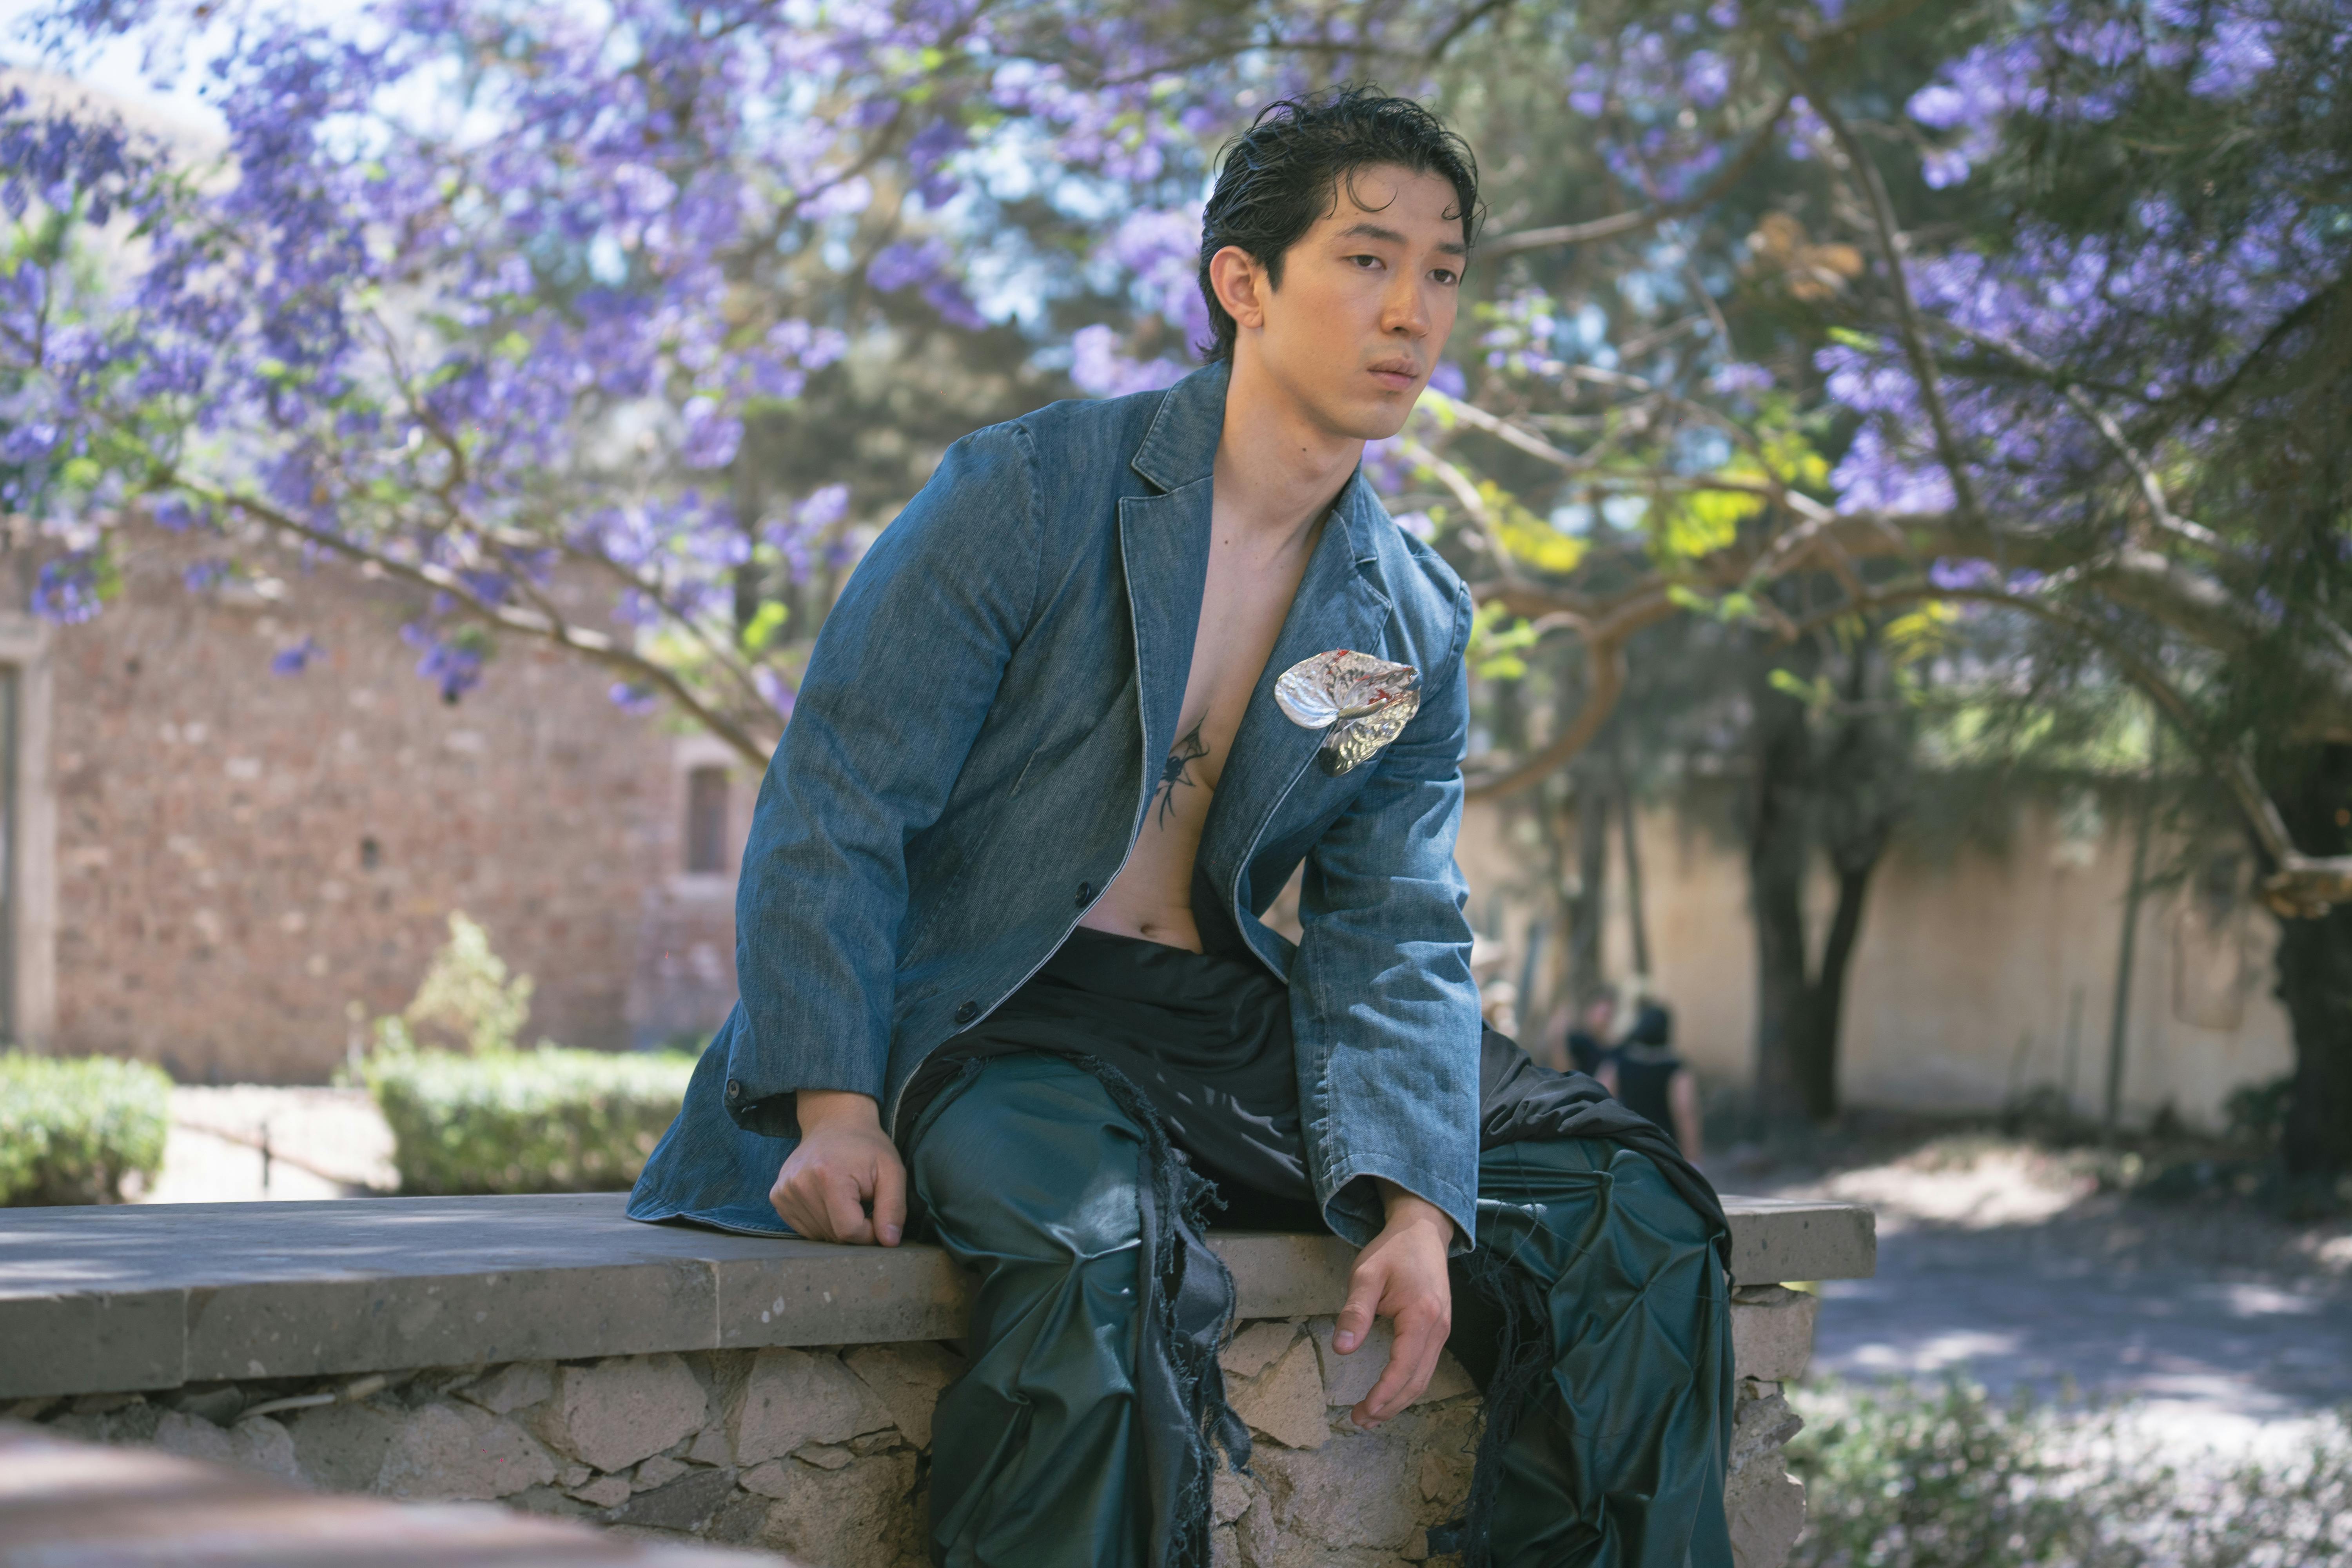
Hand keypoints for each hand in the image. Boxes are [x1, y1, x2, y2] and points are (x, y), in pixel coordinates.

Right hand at [768, 1090, 905, 1245]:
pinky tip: (828, 1201)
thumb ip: (893, 1207)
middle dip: (854, 1229)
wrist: (834, 1123)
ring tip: (845, 1199)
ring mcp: (784, 1191)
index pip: (849, 1231)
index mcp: (828, 1176)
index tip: (876, 1214)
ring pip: (818, 1235)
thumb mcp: (892, 1171)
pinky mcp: (777, 1196)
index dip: (869, 1232)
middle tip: (862, 1204)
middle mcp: (799, 1184)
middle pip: (833, 1235)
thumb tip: (889, 1243)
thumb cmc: (866, 1147)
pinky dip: (821, 1223)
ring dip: (837, 1227)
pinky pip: (804, 1229)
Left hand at [1332, 1181, 1454, 1428]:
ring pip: (1423, 1378)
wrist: (1423, 1231)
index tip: (1361, 1412)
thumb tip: (1341, 1350)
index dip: (1383, 1395)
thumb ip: (1355, 1313)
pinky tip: (1389, 1394)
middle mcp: (1438, 1329)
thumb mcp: (1366, 1275)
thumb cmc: (1393, 1251)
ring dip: (1398, 1401)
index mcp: (1422, 1316)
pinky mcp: (1439, 1330)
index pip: (1403, 1368)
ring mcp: (1443, 1331)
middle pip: (1416, 1382)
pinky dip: (1407, 1386)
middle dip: (1389, 1407)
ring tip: (1371, 1417)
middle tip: (1360, 1421)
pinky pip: (1425, 1367)